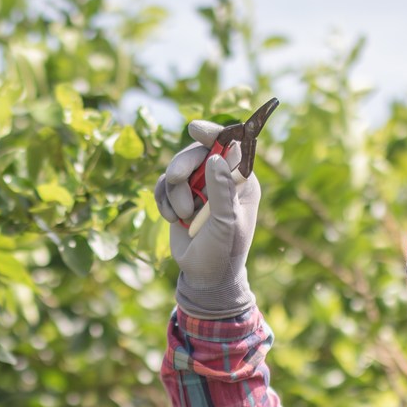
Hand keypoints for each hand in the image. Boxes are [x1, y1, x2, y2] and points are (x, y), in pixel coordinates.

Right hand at [153, 120, 258, 318]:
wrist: (204, 277)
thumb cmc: (223, 251)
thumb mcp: (225, 222)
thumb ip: (221, 190)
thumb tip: (215, 157)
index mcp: (242, 181)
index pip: (231, 145)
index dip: (213, 133)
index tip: (195, 129)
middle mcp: (221, 180)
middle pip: (198, 153)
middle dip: (184, 165)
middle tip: (176, 178)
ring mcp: (199, 188)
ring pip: (177, 169)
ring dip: (175, 192)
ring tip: (183, 216)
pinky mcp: (179, 198)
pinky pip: (164, 186)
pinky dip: (164, 200)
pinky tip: (173, 219)